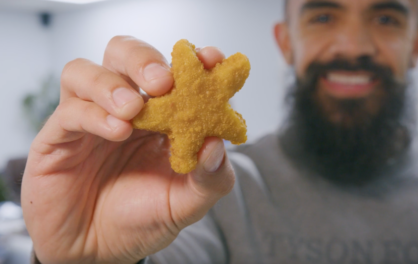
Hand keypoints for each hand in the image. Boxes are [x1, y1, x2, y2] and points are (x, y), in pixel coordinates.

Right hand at [21, 36, 234, 263]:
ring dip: (111, 84)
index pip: (171, 71)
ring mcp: (89, 119)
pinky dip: (93, 114)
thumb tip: (218, 144)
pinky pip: (70, 111)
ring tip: (133, 109)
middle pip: (123, 54)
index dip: (191, 59)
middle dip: (143, 59)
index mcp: (159, 115)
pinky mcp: (59, 137)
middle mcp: (123, 109)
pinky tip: (117, 130)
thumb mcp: (186, 204)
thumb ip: (210, 178)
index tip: (210, 58)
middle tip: (163, 81)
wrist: (98, 252)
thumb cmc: (143, 220)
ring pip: (84, 71)